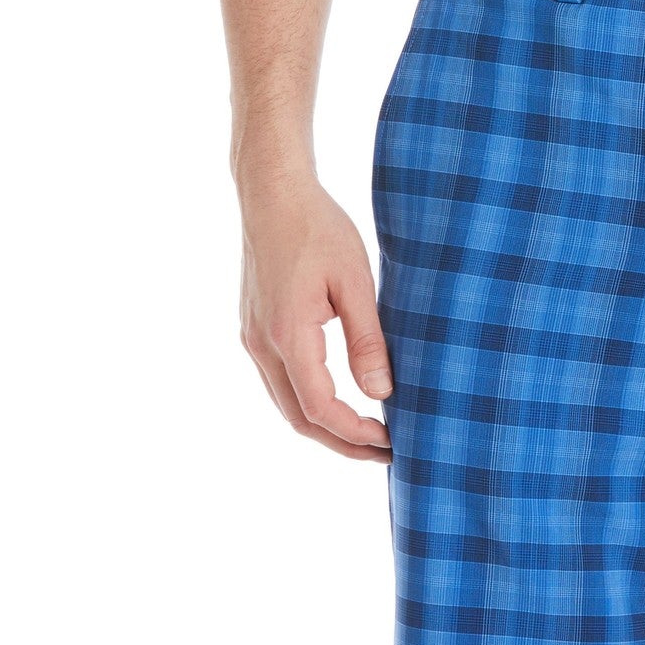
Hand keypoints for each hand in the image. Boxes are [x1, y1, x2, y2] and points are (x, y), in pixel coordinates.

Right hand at [239, 178, 391, 461]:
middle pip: (299, 419)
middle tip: (386, 453)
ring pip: (287, 405)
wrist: (272, 191)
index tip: (391, 441)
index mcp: (288, 335)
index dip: (356, 434)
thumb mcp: (356, 283)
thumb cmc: (318, 227)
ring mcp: (253, 338)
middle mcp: (262, 344)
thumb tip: (381, 394)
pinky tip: (343, 401)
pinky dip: (311, 403)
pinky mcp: (255, 329)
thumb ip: (368, 341)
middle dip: (343, 443)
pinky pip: (281, 383)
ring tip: (369, 435)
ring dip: (326, 426)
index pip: (321, 409)